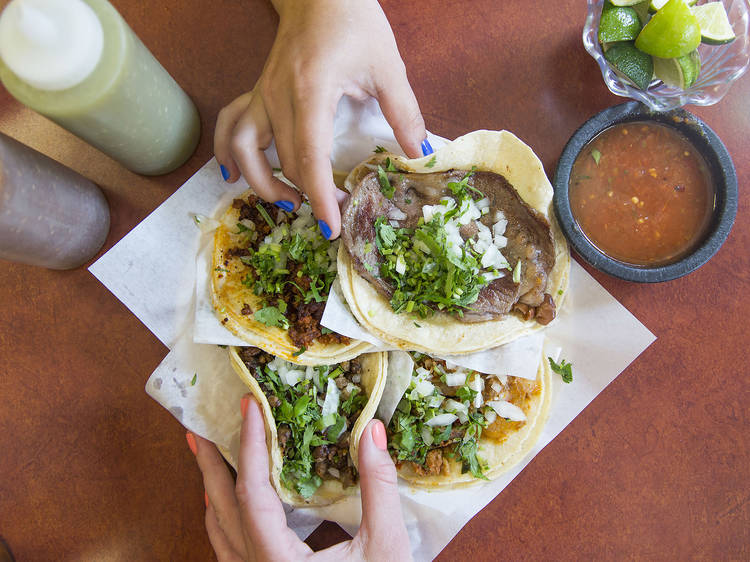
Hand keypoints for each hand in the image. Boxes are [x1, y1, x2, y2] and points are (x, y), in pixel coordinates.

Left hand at [187, 395, 411, 560]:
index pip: (252, 491)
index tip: (248, 406)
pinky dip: (225, 520)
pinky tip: (232, 508)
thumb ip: (378, 487)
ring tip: (208, 460)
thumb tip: (373, 431)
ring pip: (218, 533)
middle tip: (197, 430)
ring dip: (211, 492)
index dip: (249, 445)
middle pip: (220, 510)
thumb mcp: (386, 547)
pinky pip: (229, 550)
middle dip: (207, 466)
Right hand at [214, 0, 426, 238]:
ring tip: (288, 202)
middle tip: (337, 212)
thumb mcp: (387, 66)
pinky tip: (234, 172)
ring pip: (244, 150)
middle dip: (309, 196)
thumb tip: (419, 152)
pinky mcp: (257, 92)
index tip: (333, 227)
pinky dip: (228, 153)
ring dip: (261, 183)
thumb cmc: (353, 21)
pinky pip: (231, 126)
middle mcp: (277, 97)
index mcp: (310, 93)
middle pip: (285, 162)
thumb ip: (404, 112)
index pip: (309, 159)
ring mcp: (262, 94)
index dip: (320, 198)